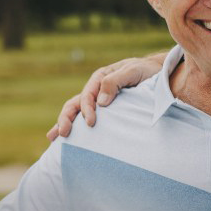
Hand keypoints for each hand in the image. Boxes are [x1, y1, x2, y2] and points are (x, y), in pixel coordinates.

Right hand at [46, 54, 165, 140]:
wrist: (157, 74)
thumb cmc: (145, 71)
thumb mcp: (132, 72)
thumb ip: (116, 82)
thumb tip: (101, 102)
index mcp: (100, 79)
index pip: (87, 95)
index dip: (86, 109)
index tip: (91, 123)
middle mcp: (95, 90)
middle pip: (75, 104)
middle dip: (66, 119)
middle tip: (64, 134)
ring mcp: (98, 101)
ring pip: (76, 112)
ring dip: (64, 124)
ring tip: (54, 138)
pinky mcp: (104, 111)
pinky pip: (85, 118)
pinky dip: (75, 127)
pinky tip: (65, 139)